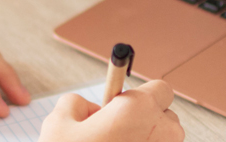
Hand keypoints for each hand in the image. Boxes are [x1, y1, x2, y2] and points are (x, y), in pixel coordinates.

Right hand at [39, 80, 182, 141]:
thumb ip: (75, 103)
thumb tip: (88, 109)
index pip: (161, 89)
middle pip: (167, 116)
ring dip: (148, 140)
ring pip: (166, 140)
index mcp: (138, 109)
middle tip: (118, 131)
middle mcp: (160, 131)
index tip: (124, 105)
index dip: (142, 96)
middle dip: (147, 120)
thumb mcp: (58, 123)